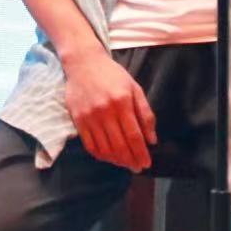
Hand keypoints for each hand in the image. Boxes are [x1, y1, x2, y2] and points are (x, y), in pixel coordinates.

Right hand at [62, 48, 156, 171]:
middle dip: (131, 161)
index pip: (134, 136)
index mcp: (122, 102)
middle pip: (120, 145)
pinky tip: (108, 157)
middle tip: (137, 167)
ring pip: (105, 148)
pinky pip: (89, 145)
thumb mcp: (134, 88)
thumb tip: (152, 140)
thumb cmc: (112, 75)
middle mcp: (105, 110)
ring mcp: (90, 116)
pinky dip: (100, 155)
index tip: (147, 164)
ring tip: (125, 163)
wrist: (83, 62)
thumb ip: (145, 114)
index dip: (141, 153)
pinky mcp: (78, 119)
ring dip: (117, 161)